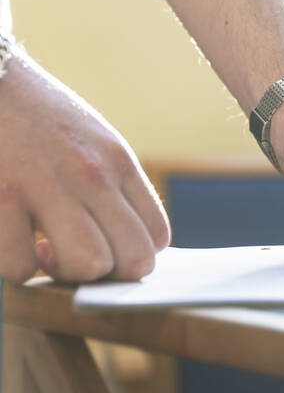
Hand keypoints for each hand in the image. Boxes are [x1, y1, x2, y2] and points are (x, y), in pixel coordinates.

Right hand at [0, 52, 169, 281]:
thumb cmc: (36, 119)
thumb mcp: (91, 140)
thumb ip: (111, 186)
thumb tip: (122, 246)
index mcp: (120, 163)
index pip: (158, 236)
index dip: (130, 256)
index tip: (101, 246)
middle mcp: (94, 175)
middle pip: (133, 260)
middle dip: (103, 272)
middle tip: (72, 254)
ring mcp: (49, 186)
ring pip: (88, 265)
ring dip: (60, 271)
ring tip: (40, 248)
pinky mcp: (1, 196)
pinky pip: (21, 266)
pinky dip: (14, 266)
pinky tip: (9, 238)